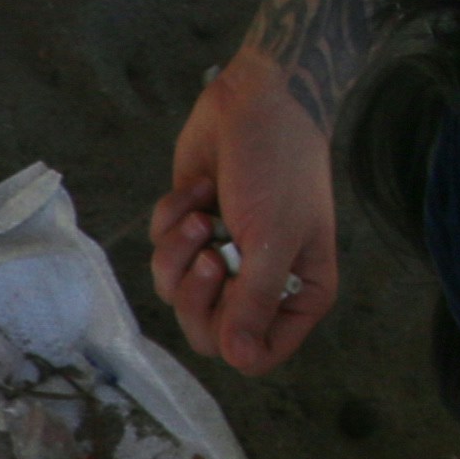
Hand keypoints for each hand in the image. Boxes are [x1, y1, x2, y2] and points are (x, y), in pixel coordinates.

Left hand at [149, 54, 336, 372]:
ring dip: (179, 250)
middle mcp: (260, 284)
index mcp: (298, 293)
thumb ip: (253, 301)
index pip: (256, 354)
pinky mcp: (190, 229)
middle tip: (206, 255)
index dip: (232, 337)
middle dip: (195, 293)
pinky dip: (172, 219)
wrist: (256, 100)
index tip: (225, 296)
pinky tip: (199, 189)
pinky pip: (161, 250)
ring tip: (201, 215)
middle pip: (207, 330)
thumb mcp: (272, 238)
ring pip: (176, 291)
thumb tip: (239, 358)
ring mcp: (223, 257)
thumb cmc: (279, 166)